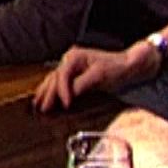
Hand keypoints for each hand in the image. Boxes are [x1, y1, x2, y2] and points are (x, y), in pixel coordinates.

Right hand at [32, 43, 157, 112]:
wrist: (129, 65)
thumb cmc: (116, 67)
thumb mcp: (99, 76)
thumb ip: (82, 84)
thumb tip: (69, 94)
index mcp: (74, 57)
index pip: (62, 76)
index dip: (61, 92)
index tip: (64, 105)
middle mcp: (70, 59)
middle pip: (54, 78)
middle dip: (47, 94)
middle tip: (43, 109)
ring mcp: (72, 66)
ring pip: (54, 79)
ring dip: (45, 92)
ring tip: (38, 105)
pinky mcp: (76, 73)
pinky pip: (60, 82)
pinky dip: (52, 90)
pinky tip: (46, 96)